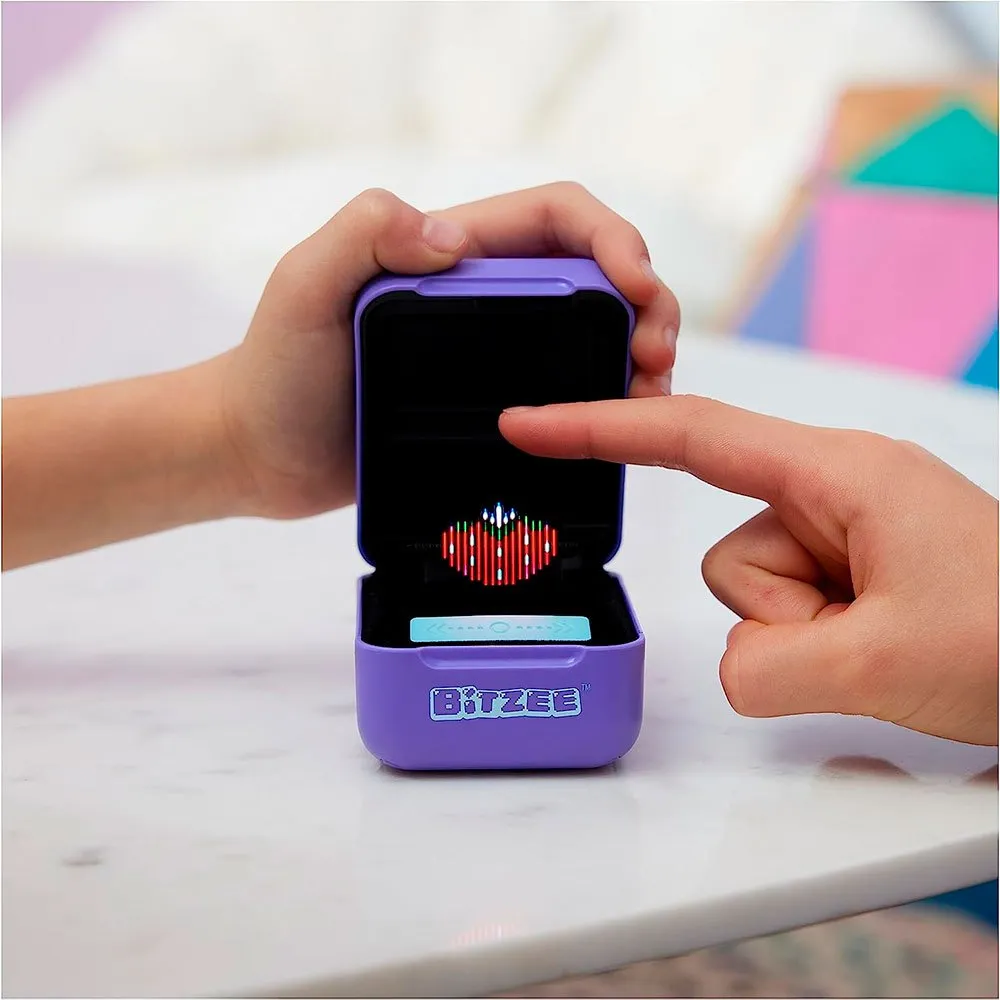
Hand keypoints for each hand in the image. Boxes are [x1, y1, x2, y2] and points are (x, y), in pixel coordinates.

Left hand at [221, 183, 679, 518]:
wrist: (261, 455)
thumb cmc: (273, 373)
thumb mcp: (303, 287)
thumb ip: (363, 235)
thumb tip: (452, 237)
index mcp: (450, 254)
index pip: (556, 218)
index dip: (612, 239)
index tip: (636, 287)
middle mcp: (481, 297)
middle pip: (593, 275)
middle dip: (645, 301)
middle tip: (656, 356)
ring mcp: (491, 356)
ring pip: (588, 337)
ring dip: (634, 354)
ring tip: (651, 395)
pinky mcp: (492, 411)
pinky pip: (563, 394)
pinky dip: (602, 403)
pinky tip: (616, 427)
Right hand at [500, 395, 998, 745]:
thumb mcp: (884, 661)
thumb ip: (768, 668)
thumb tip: (735, 668)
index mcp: (839, 474)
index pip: (691, 436)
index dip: (599, 428)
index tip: (529, 422)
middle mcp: (834, 493)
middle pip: (729, 555)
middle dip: (775, 618)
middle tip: (863, 640)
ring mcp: (845, 536)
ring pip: (754, 596)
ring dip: (803, 639)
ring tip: (883, 646)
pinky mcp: (852, 574)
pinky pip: (786, 617)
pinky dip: (818, 648)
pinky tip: (882, 650)